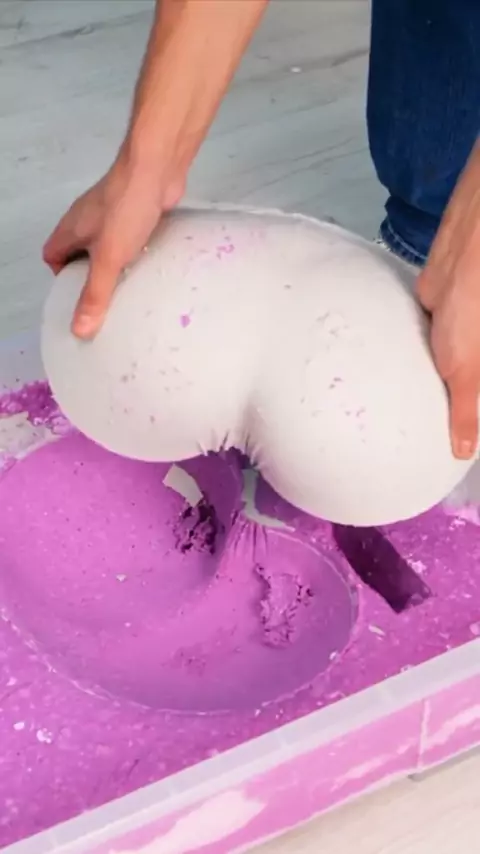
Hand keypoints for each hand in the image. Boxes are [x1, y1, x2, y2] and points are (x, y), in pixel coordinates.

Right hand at [43, 155, 183, 338]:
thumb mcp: (108, 259)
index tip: (80, 295)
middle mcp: (87, 220)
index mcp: (70, 229)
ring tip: (130, 284)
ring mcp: (111, 213)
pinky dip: (136, 250)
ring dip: (116, 263)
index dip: (61, 277)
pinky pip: (130, 236)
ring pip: (106, 245)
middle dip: (91, 274)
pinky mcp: (135, 210)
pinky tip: (151, 262)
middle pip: (79, 252)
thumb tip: (79, 329)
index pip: (52, 255)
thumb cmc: (126, 208)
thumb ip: (95, 294)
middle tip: (107, 296)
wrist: (156, 169)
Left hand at [417, 220, 479, 460]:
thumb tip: (464, 451)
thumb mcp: (467, 375)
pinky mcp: (435, 319)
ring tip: (393, 409)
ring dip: (419, 379)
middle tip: (409, 434)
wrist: (458, 266)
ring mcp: (453, 337)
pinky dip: (409, 356)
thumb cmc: (471, 317)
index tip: (440, 450)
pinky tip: (387, 373)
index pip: (472, 407)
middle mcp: (472, 356)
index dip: (460, 426)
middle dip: (434, 404)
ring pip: (436, 366)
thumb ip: (465, 414)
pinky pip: (421, 345)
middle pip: (454, 388)